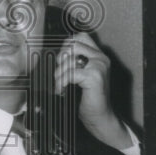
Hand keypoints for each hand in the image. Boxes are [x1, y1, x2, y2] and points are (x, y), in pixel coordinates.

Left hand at [53, 33, 130, 149]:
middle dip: (61, 58)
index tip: (60, 61)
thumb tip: (54, 55)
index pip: (80, 37)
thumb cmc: (87, 99)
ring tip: (60, 84)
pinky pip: (70, 73)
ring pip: (70, 58)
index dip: (66, 45)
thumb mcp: (78, 76)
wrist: (100, 117)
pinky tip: (62, 90)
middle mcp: (101, 58)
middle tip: (59, 73)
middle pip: (72, 44)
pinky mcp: (95, 76)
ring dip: (60, 72)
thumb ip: (72, 62)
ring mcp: (99, 65)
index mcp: (98, 55)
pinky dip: (62, 82)